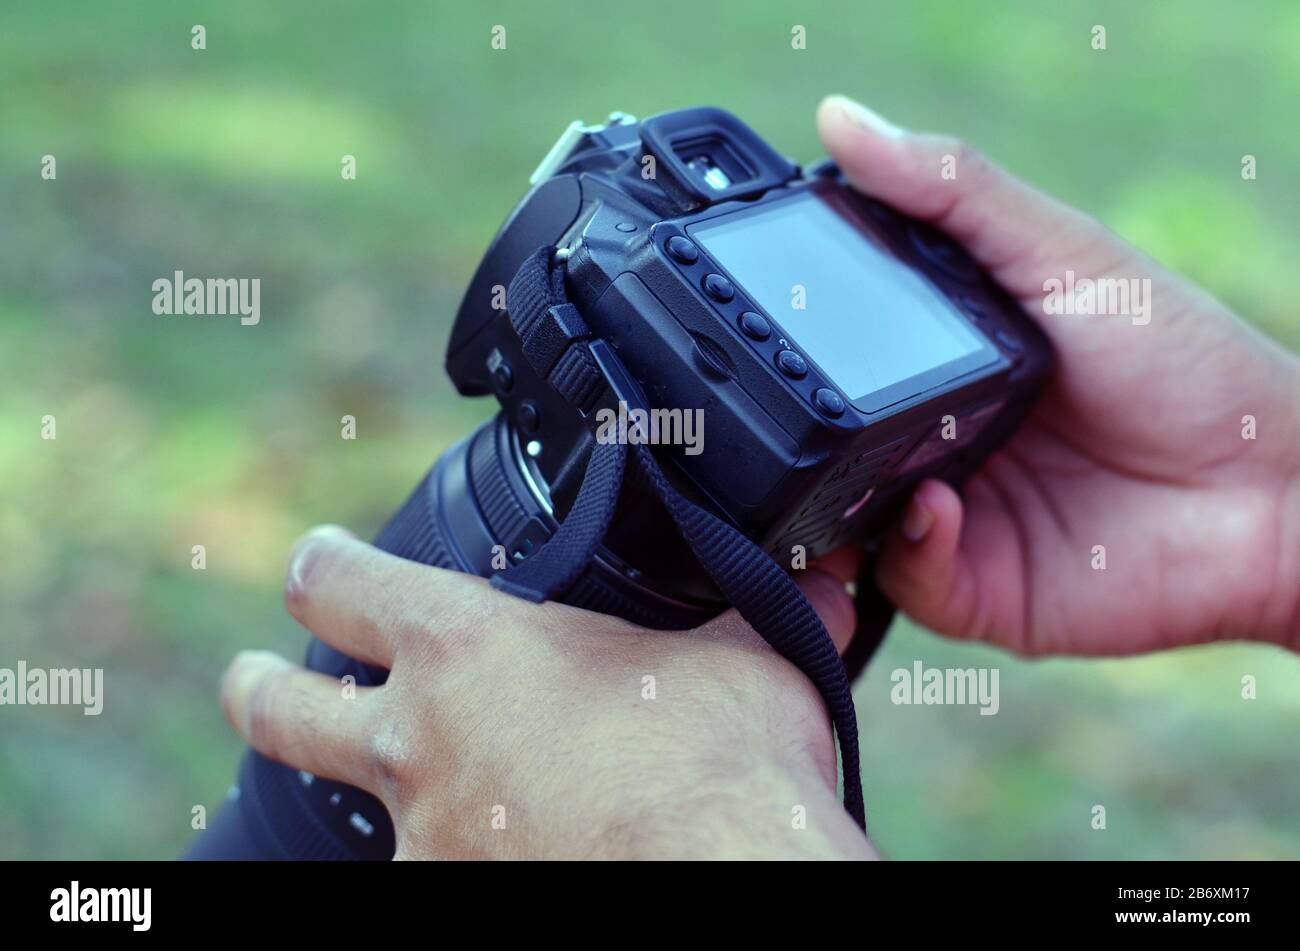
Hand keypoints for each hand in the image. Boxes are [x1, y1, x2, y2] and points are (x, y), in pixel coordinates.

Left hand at [219, 527, 875, 859]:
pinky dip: (462, 850)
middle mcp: (418, 744)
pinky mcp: (450, 899)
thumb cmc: (720, 766)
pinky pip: (434, 867)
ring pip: (360, 806)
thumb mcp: (745, 660)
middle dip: (258, 687)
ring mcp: (425, 837)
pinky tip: (517, 843)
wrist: (719, 880)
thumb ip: (760, 609)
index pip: (342, 582)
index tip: (318, 561)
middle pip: (279, 707)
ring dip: (387, 788)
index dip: (323, 563)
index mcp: (465, 650)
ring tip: (437, 786)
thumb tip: (826, 580)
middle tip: (251, 676)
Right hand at [818, 95, 1299, 656]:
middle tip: (769, 412)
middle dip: (793, 441)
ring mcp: (948, 520)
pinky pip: (906, 580)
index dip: (794, 345)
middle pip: (824, 447)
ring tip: (839, 473)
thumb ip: (953, 193)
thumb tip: (838, 118)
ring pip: (844, 526)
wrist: (1272, 490)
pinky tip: (936, 507)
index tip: (755, 318)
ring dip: (829, 508)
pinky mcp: (975, 591)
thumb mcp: (1058, 253)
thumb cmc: (1181, 360)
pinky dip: (908, 548)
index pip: (836, 357)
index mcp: (939, 365)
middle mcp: (931, 443)